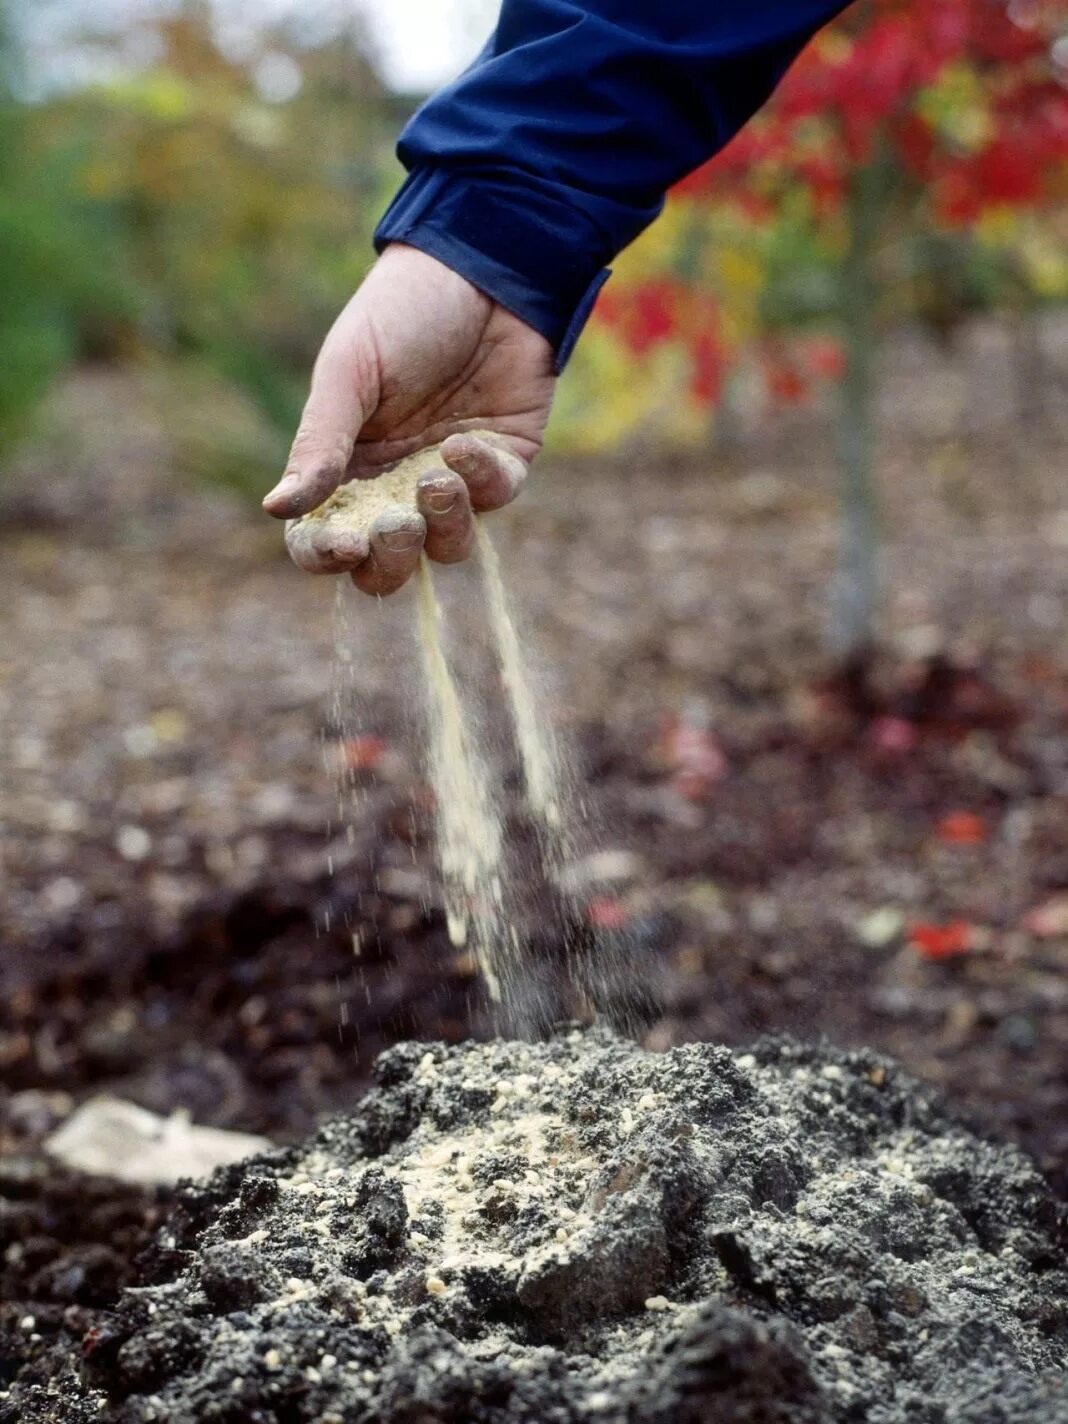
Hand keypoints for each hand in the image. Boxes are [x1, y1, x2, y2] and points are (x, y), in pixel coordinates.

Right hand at [263, 244, 554, 594]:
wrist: (480, 266)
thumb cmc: (401, 312)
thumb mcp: (348, 374)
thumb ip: (318, 444)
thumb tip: (276, 509)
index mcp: (346, 467)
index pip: (325, 537)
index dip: (328, 555)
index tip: (343, 545)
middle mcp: (396, 485)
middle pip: (389, 563)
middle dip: (392, 558)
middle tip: (396, 524)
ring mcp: (453, 480)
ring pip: (448, 546)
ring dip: (441, 525)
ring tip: (436, 479)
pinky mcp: (505, 462)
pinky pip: (495, 497)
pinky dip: (481, 480)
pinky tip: (465, 443)